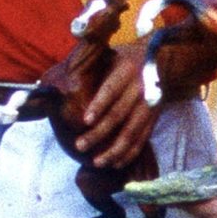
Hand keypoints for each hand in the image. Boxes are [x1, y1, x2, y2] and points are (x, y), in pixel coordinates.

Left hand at [73, 44, 161, 167]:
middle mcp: (140, 88)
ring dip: (115, 149)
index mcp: (126, 70)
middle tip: (80, 145)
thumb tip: (54, 81)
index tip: (85, 120)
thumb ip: (88, 66)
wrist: (163, 59)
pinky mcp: (155, 117)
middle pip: (119, 114)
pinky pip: (143, 138)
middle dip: (100, 133)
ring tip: (97, 162)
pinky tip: (116, 163)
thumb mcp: (110, 54)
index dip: (99, 105)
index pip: (111, 89)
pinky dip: (130, 152)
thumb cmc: (124, 58)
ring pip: (132, 131)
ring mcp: (150, 104)